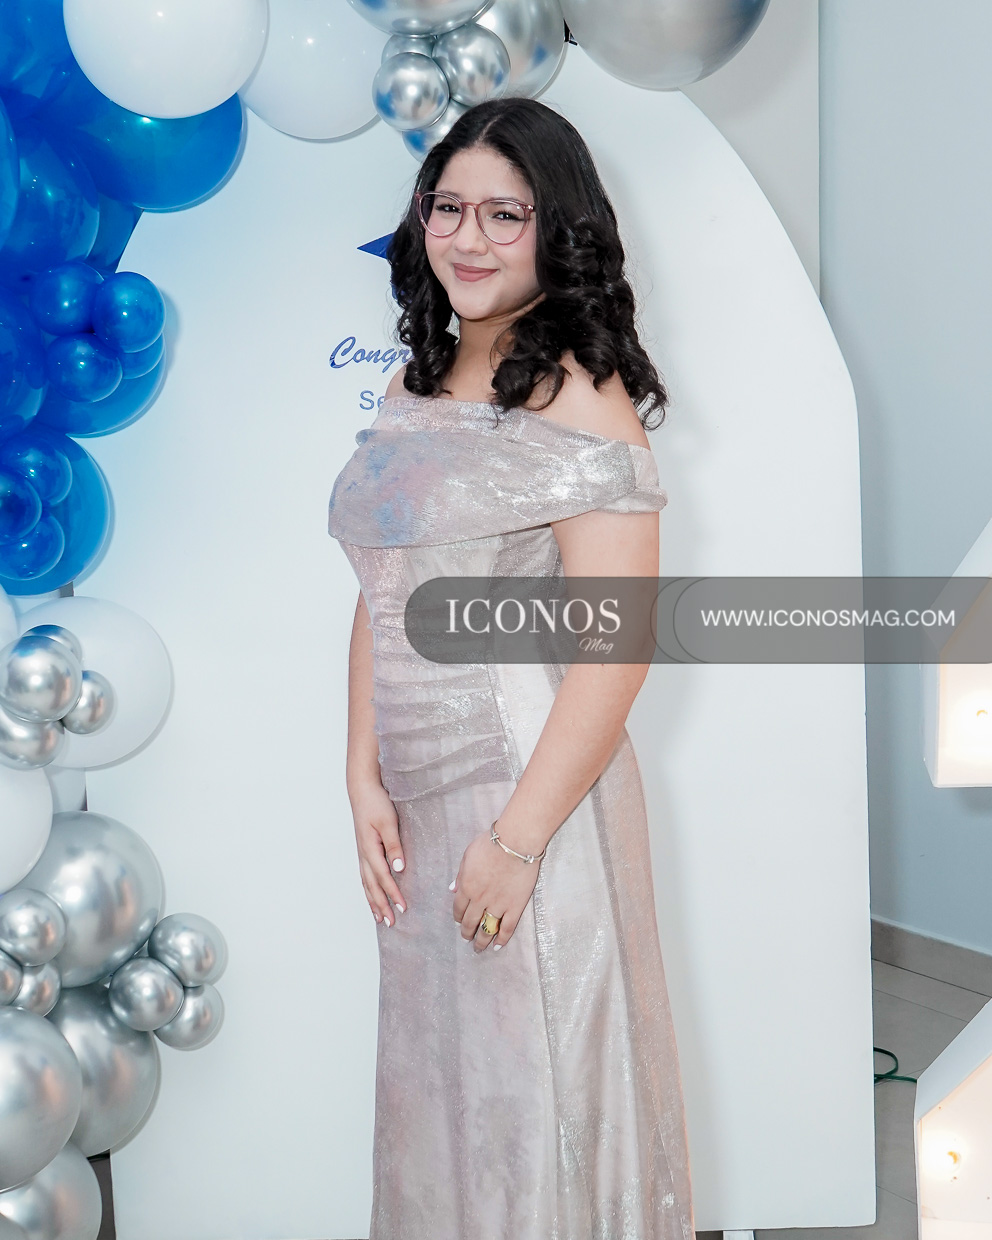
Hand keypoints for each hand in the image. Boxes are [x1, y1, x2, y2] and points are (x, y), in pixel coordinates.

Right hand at [349, 779, 405, 926]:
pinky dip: (368, 890)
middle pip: (372, 886)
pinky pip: (365, 876)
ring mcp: (361, 853)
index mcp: (370, 849)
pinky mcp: (363, 850)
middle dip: (381, 905)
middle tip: (391, 922)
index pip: (384, 877)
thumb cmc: (376, 803)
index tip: (403, 908)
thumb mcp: (389, 823)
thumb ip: (394, 846)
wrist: (362, 790)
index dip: (393, 894)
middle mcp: (363, 855)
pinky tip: (372, 896)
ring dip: (373, 901)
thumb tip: (399, 868)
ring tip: (380, 918)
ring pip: (366, 884)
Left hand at [451, 829, 540, 951]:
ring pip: (486, 929)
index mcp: (466, 887)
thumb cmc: (491, 844)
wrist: (515, 842)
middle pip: (470, 922)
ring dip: (481, 941)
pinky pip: (507, 927)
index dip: (458, 917)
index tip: (459, 922)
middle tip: (466, 939)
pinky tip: (498, 946)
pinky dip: (502, 939)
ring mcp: (498, 905)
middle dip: (467, 933)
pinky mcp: (515, 906)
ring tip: (479, 948)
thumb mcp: (468, 855)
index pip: (458, 908)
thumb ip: (460, 874)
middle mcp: (479, 900)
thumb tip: (452, 889)